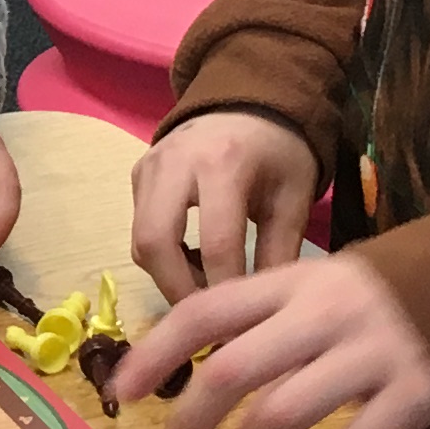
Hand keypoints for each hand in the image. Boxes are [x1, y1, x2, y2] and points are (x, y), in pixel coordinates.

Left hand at [109, 252, 429, 428]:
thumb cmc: (385, 296)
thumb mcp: (321, 286)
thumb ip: (267, 318)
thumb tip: (195, 366)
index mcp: (294, 282)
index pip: (205, 313)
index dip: (157, 353)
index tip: (123, 393)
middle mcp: (326, 314)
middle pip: (234, 369)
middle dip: (192, 418)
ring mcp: (374, 352)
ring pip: (285, 411)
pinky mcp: (418, 391)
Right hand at [132, 111, 320, 300]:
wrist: (246, 101)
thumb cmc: (278, 152)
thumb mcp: (293, 199)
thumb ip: (280, 253)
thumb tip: (261, 311)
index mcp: (223, 163)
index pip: (217, 243)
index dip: (225, 291)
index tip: (239, 327)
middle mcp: (175, 162)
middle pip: (154, 243)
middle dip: (177, 290)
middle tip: (206, 318)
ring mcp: (149, 167)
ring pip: (140, 241)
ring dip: (166, 275)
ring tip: (203, 292)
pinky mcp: (137, 174)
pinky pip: (140, 227)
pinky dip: (162, 255)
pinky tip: (191, 263)